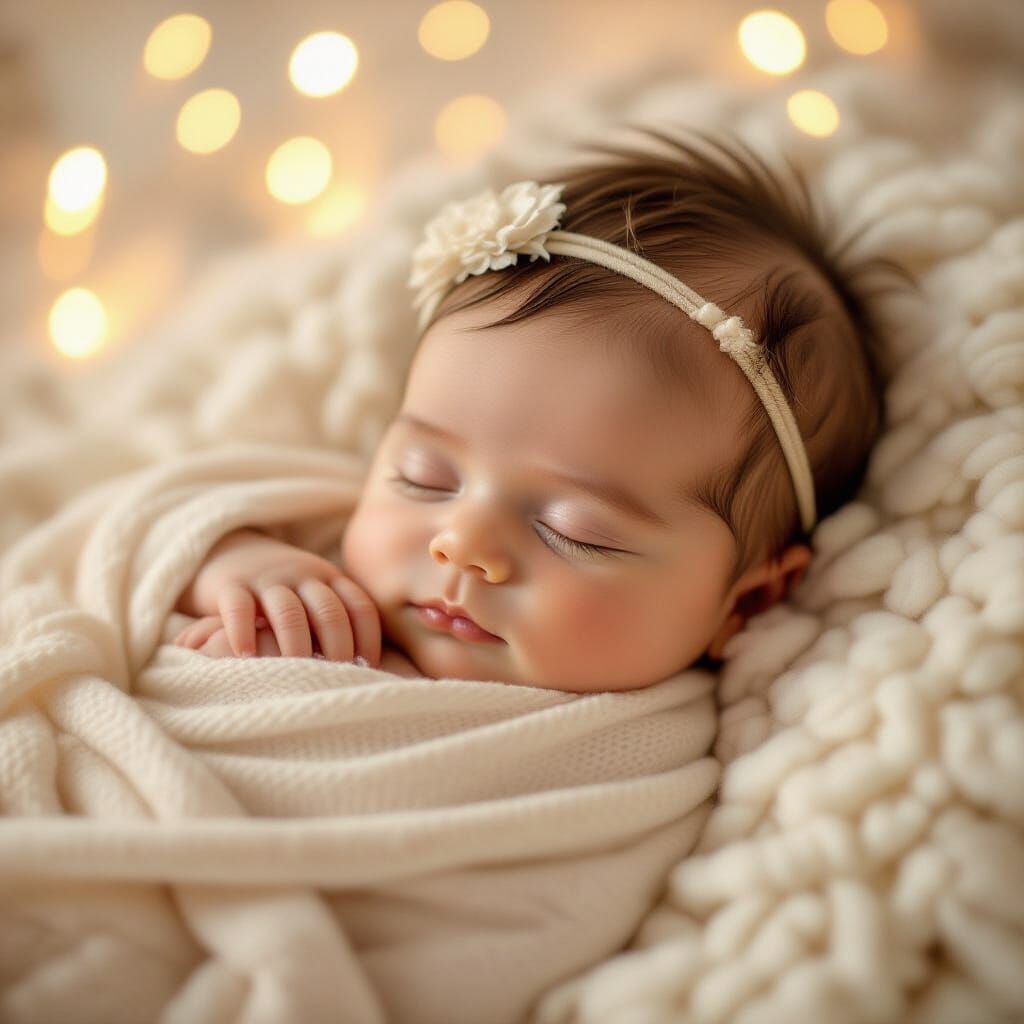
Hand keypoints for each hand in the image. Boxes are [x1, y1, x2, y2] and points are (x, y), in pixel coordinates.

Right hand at [174, 528, 381, 664]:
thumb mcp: (314, 594)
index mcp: (330, 579)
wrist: (231, 551)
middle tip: (336, 678)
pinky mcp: (232, 585)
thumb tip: (363, 668)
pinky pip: (239, 608)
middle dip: (337, 647)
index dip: (368, 638)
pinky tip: (246, 656)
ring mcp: (267, 579)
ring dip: (296, 646)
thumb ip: (335, 620)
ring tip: (296, 676)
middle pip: (328, 611)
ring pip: (288, 612)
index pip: (359, 606)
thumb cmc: (283, 591)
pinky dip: (243, 632)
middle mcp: (303, 576)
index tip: (368, 668)